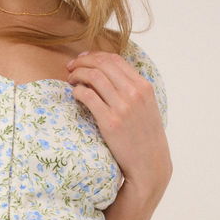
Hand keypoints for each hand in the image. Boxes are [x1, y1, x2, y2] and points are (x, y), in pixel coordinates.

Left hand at [66, 50, 169, 196]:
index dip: (95, 56)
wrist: (149, 163)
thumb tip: (110, 75)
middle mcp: (134, 93)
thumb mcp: (147, 107)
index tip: (84, 59)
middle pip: (102, 64)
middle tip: (70, 67)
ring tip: (70, 79)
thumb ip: (133, 89)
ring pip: (93, 77)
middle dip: (82, 62)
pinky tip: (75, 94)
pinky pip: (88, 96)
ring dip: (77, 74)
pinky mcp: (110, 122)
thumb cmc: (146, 136)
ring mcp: (122, 107)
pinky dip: (77, 91)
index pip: (115, 59)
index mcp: (144, 86)